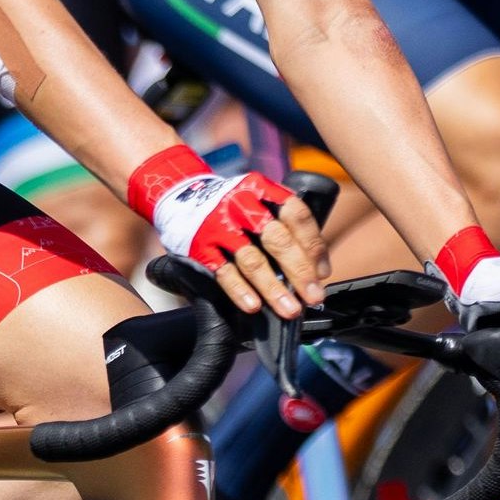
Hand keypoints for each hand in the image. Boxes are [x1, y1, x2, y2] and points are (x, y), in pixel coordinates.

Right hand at [130, 150, 316, 317]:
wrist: (178, 196)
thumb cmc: (230, 207)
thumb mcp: (257, 201)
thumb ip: (283, 227)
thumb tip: (315, 270)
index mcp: (262, 190)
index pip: (297, 216)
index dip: (313, 245)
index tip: (322, 273)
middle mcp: (241, 205)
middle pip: (278, 240)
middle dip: (300, 271)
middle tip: (313, 296)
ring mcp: (218, 226)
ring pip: (252, 260)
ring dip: (273, 288)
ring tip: (289, 309)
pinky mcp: (199, 246)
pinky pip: (223, 272)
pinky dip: (240, 290)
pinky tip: (253, 305)